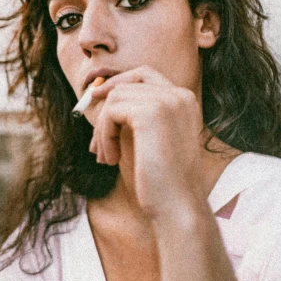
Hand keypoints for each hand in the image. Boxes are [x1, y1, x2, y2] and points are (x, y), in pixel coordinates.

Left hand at [88, 66, 205, 218]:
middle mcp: (180, 95)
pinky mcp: (151, 113)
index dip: (117, 82)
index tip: (96, 97)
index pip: (144, 74)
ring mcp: (167, 102)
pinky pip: (111, 112)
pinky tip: (111, 159)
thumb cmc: (160, 180)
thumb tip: (99, 94)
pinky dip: (104, 135)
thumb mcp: (146, 139)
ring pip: (115, 98)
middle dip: (105, 111)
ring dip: (103, 129)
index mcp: (185, 100)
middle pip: (126, 84)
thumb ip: (131, 114)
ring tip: (107, 157)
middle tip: (96, 143)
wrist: (176, 207)